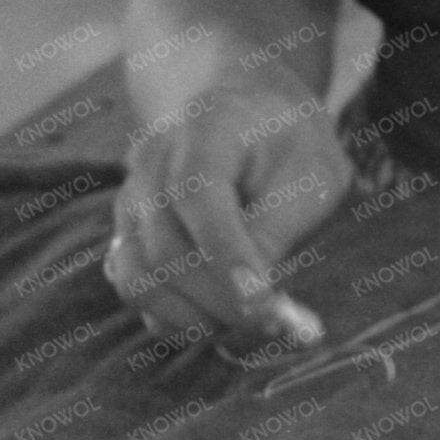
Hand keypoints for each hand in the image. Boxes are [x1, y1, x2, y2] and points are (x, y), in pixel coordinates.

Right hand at [105, 73, 350, 349]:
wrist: (254, 116)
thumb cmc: (294, 147)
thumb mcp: (315, 174)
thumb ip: (278, 228)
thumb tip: (251, 296)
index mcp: (206, 127)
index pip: (197, 196)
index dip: (226, 256)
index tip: (263, 302)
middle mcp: (152, 160)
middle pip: (164, 247)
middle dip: (219, 298)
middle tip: (273, 322)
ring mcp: (129, 196)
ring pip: (136, 276)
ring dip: (191, 313)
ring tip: (247, 317)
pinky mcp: (125, 231)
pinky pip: (131, 284)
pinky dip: (170, 312)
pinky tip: (218, 312)